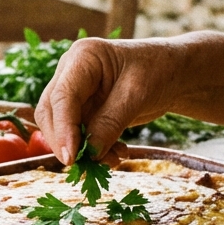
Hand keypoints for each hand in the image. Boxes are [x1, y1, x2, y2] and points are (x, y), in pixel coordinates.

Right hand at [35, 38, 179, 163]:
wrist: (172, 73)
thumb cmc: (158, 71)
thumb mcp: (137, 95)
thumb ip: (111, 122)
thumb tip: (91, 154)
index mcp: (83, 57)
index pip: (62, 97)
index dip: (63, 129)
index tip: (70, 158)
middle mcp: (70, 73)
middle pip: (51, 112)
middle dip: (65, 142)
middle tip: (84, 166)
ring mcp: (75, 92)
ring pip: (61, 127)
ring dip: (82, 149)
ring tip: (113, 159)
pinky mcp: (83, 109)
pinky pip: (78, 134)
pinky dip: (93, 149)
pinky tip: (116, 153)